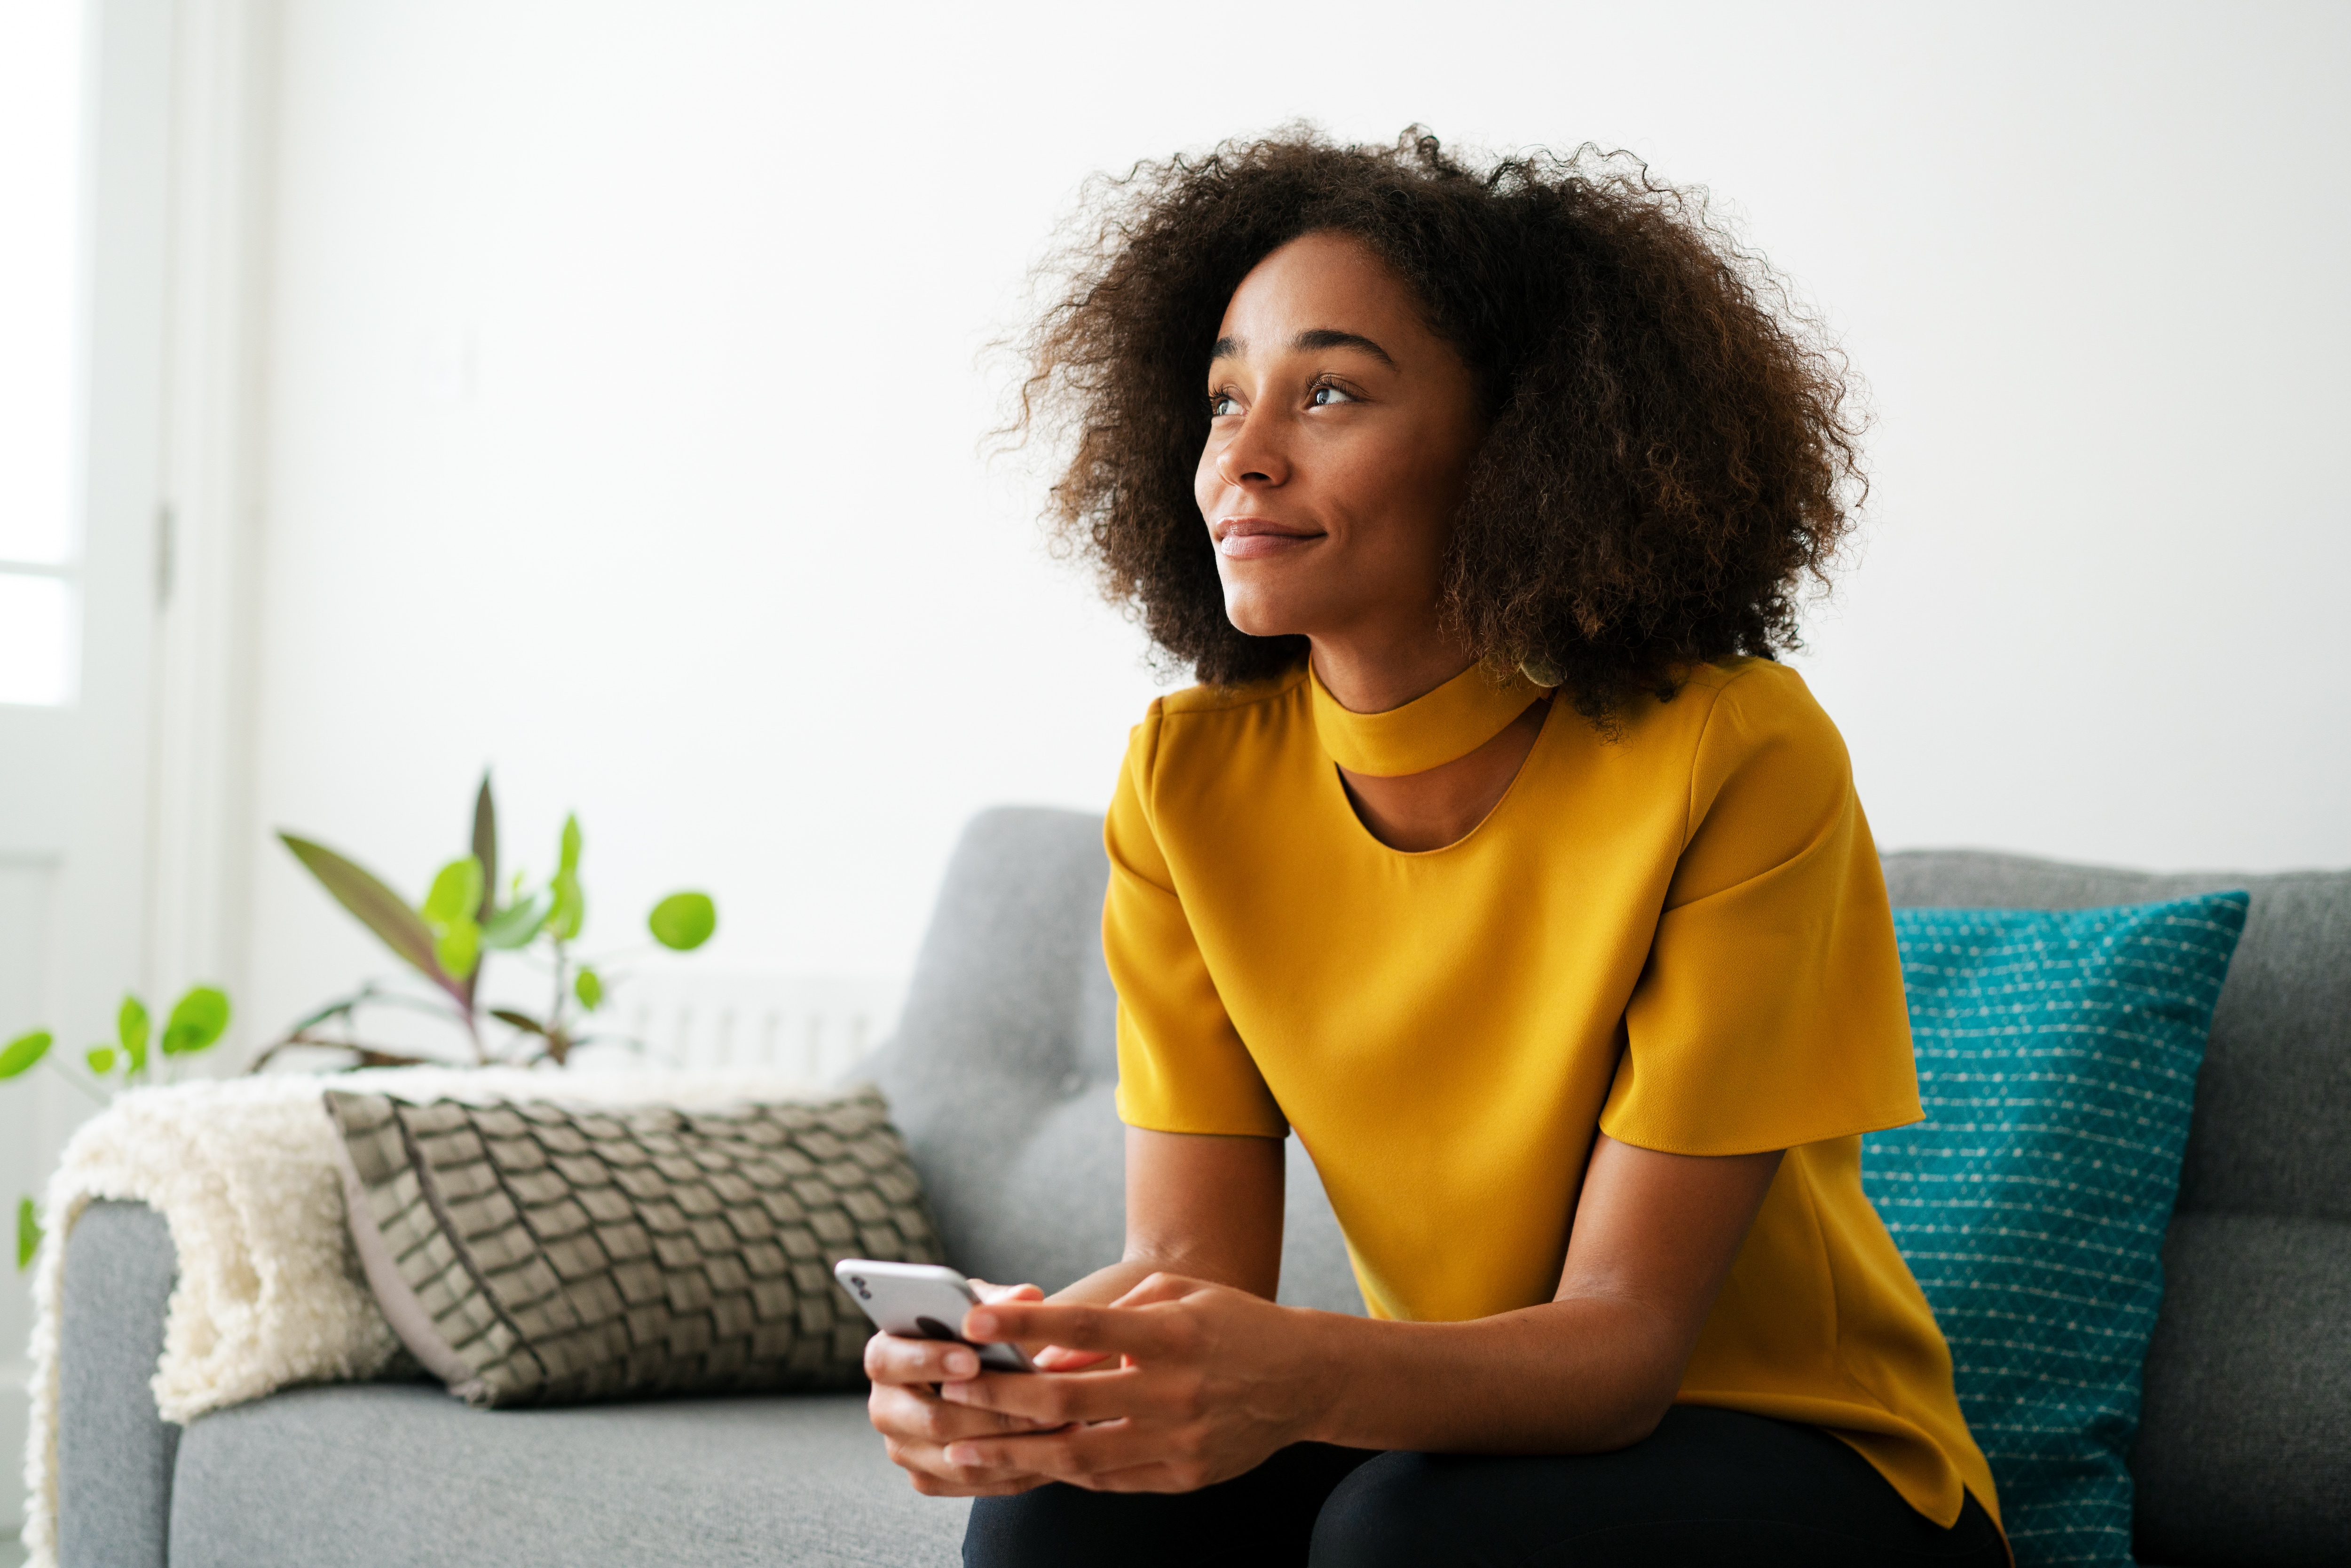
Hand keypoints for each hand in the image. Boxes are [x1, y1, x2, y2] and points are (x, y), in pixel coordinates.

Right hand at [865, 1279, 1064, 1496]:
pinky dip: (1017, 1470)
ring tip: (1060, 1423)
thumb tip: (1027, 1295)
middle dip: (991, 1411)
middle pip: (931, 1420)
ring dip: (1014, 1444)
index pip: (888, 1360)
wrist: (973, 1378)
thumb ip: (999, 1302)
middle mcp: (885, 1407)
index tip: (972, 1359)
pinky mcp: (927, 1479)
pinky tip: (1054, 1450)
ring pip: (958, 1459)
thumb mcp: (980, 1309)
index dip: (928, 1360)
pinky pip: (974, 1485)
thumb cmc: (973, 1334)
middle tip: (1041, 1401)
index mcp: (885, 1356)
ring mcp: (904, 1449)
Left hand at [935, 1272, 1329, 1492]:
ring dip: (1017, 1452)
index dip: (1026, 1325)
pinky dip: (1065, 1470)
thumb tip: (1049, 1354)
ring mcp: (1181, 1441)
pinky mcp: (1185, 1476)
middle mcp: (1175, 1390)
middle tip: (949, 1396)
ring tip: (965, 1448)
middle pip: (1070, 1399)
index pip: (1086, 1325)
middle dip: (1002, 1399)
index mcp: (1173, 1333)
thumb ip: (1113, 1321)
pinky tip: (1029, 1462)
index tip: (974, 1322)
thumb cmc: (1232, 1325)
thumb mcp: (1178, 1297)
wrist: (1305, 1380)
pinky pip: (1111, 1479)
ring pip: (1082, 1454)